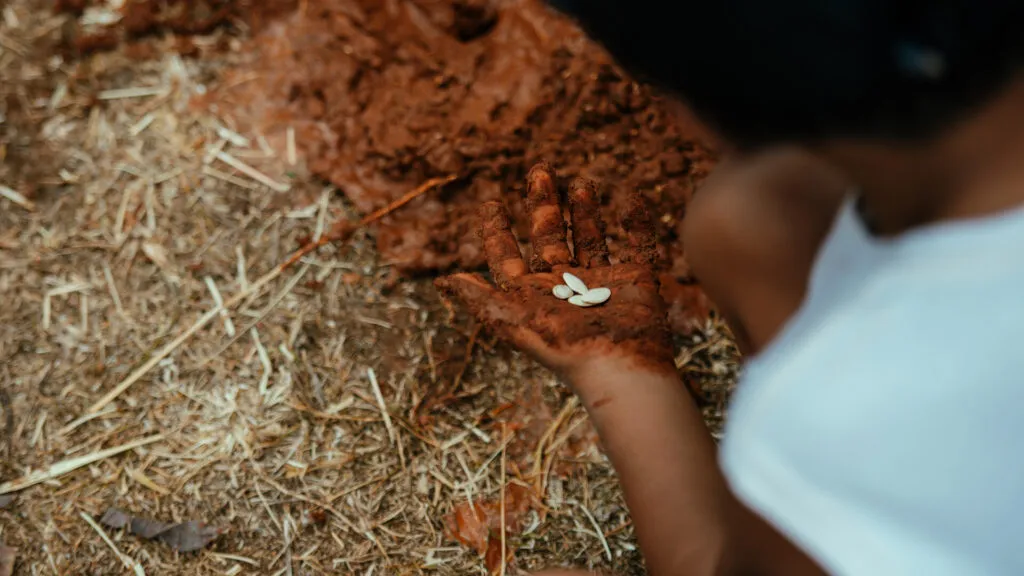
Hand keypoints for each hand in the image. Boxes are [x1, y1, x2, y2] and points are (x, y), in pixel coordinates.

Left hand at [436, 163, 673, 383]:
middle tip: (540, 170)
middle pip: (549, 238)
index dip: (498, 231)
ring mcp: (602, 283)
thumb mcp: (511, 320)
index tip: (492, 202)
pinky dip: (639, 225)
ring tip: (581, 182)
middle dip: (543, 204)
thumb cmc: (562, 347)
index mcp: (532, 294)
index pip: (508, 257)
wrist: (618, 368)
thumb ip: (479, 299)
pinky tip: (634, 200)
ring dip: (585, 212)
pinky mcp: (637, 282)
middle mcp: (565, 286)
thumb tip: (441, 281)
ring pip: (590, 238)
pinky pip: (640, 246)